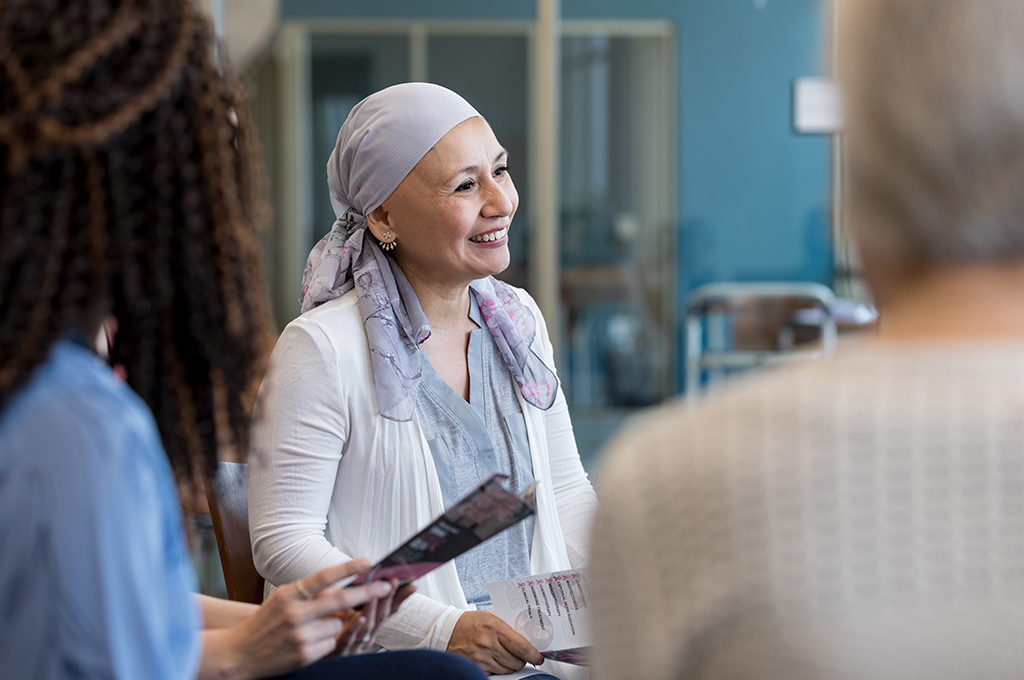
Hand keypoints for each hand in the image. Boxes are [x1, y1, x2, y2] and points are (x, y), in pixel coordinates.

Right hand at [216, 559, 394, 678]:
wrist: (238, 653)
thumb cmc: (265, 622)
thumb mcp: (281, 599)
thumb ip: (308, 593)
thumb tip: (341, 588)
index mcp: (288, 594)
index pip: (322, 577)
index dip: (347, 568)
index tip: (368, 561)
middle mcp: (294, 613)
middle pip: (339, 600)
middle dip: (367, 592)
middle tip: (386, 585)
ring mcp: (300, 636)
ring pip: (338, 624)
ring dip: (337, 624)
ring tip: (316, 627)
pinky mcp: (304, 655)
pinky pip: (331, 644)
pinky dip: (328, 642)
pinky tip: (311, 642)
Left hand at [331, 578, 415, 655]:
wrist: (311, 651)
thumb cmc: (329, 626)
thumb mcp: (343, 606)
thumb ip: (352, 594)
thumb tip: (363, 570)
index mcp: (370, 623)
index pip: (390, 608)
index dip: (401, 597)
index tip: (413, 584)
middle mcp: (367, 633)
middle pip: (381, 615)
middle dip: (388, 597)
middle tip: (393, 581)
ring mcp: (355, 642)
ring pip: (368, 626)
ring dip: (372, 609)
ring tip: (374, 593)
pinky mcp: (340, 649)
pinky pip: (349, 638)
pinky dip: (356, 628)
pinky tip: (360, 618)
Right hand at [446, 610, 543, 673]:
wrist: (445, 631)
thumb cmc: (468, 622)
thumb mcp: (490, 617)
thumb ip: (507, 627)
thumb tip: (527, 638)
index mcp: (494, 627)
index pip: (522, 647)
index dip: (534, 655)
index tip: (539, 658)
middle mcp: (488, 643)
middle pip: (517, 661)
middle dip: (522, 660)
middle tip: (520, 655)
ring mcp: (481, 657)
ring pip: (507, 670)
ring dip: (510, 665)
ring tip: (504, 655)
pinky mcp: (476, 667)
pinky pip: (495, 674)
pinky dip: (498, 669)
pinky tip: (493, 660)